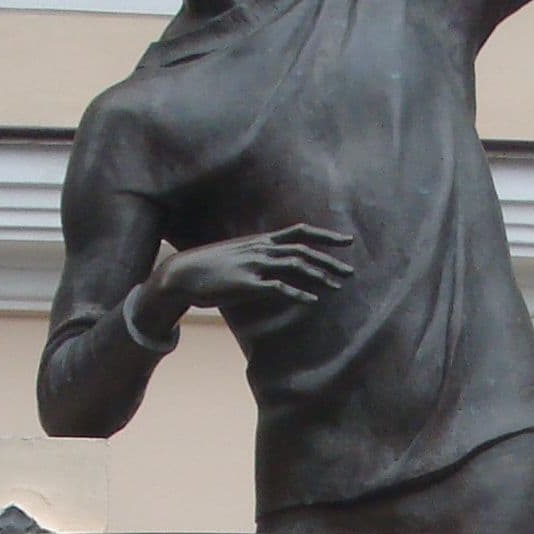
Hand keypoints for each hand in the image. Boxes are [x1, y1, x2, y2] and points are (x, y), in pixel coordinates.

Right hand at [148, 225, 352, 334]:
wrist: (182, 274)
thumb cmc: (210, 267)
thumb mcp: (238, 255)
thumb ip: (259, 258)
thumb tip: (276, 267)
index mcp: (261, 241)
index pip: (300, 232)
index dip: (325, 236)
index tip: (347, 241)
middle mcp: (261, 249)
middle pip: (303, 250)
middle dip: (330, 260)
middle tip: (350, 272)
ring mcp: (254, 265)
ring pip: (295, 265)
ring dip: (319, 276)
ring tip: (337, 286)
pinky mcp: (246, 284)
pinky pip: (278, 288)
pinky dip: (298, 294)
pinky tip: (312, 301)